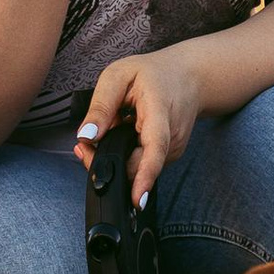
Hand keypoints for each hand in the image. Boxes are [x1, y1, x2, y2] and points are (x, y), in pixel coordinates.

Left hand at [78, 45, 204, 203]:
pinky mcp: (168, 156)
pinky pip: (140, 163)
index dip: (144, 177)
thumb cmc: (154, 73)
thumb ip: (101, 105)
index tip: (136, 200)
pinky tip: (123, 132)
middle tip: (83, 146)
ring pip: (136, 168)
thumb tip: (85, 136)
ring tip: (107, 130)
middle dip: (105, 162)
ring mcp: (172, 150)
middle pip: (135, 166)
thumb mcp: (119, 75)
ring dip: (115, 157)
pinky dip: (126, 154)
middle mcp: (171, 138)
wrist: (189, 76)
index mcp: (160, 114)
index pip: (154, 150)